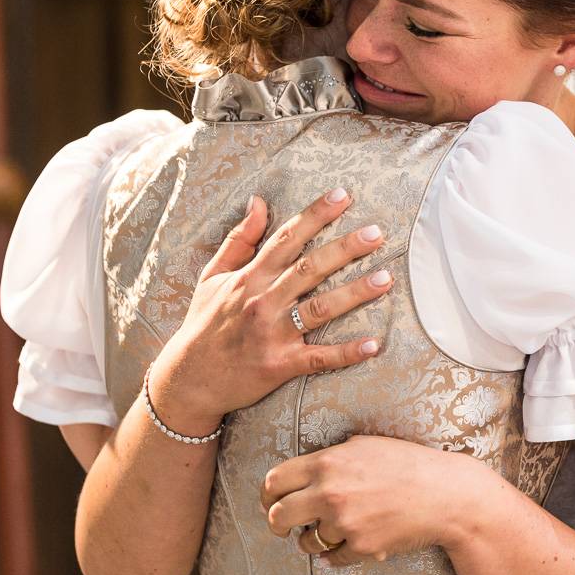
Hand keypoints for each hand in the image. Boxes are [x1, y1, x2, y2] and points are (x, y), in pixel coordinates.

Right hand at [147, 189, 394, 435]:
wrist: (188, 378)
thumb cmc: (203, 323)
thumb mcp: (213, 276)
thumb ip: (238, 239)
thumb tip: (258, 201)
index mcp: (249, 277)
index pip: (287, 238)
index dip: (315, 215)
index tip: (342, 196)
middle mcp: (263, 301)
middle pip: (309, 268)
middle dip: (344, 249)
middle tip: (376, 233)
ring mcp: (273, 334)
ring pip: (320, 309)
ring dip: (355, 294)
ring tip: (386, 279)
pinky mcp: (280, 365)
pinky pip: (319, 358)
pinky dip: (346, 353)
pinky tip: (374, 345)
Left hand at [260, 435, 486, 565]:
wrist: (444, 494)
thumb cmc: (407, 463)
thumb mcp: (364, 445)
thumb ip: (330, 456)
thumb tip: (303, 469)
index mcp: (327, 463)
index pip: (274, 481)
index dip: (268, 494)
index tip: (271, 501)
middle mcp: (330, 493)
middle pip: (278, 516)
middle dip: (277, 523)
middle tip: (283, 526)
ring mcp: (345, 523)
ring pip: (306, 542)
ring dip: (310, 541)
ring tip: (326, 532)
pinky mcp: (361, 547)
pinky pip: (333, 559)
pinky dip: (336, 555)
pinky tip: (347, 544)